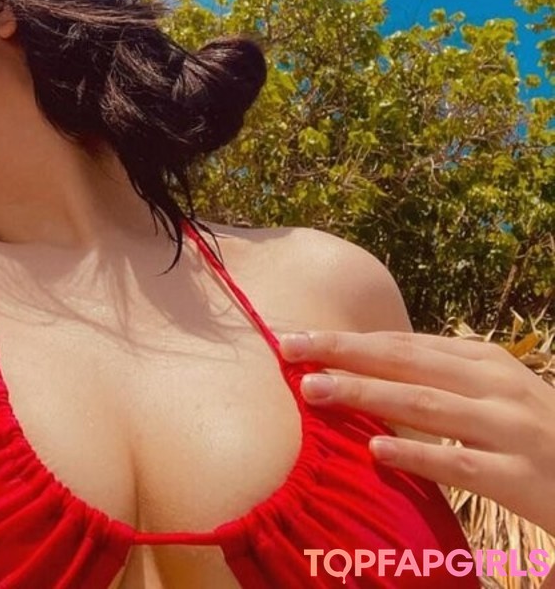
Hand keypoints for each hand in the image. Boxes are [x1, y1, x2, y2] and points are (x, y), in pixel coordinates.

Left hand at [278, 328, 554, 537]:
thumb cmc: (543, 436)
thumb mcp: (497, 394)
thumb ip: (444, 381)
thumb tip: (373, 370)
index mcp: (483, 361)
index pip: (402, 343)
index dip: (348, 339)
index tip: (297, 338)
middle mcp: (494, 385)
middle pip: (404, 362)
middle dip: (342, 353)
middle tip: (287, 350)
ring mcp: (510, 429)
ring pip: (425, 405)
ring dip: (365, 395)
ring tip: (314, 392)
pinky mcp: (523, 477)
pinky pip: (461, 464)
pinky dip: (417, 455)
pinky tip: (376, 452)